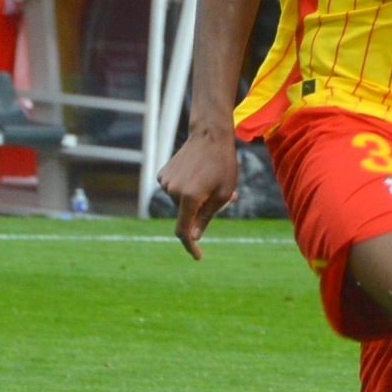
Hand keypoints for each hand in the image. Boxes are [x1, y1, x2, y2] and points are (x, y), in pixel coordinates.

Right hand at [158, 122, 237, 258]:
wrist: (210, 135)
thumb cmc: (222, 165)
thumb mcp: (223, 194)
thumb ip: (206, 217)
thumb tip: (194, 237)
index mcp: (189, 198)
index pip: (184, 231)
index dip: (190, 246)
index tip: (198, 256)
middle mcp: (172, 191)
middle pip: (186, 214)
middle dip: (202, 212)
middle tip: (228, 197)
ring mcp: (166, 182)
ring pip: (181, 202)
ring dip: (196, 199)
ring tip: (212, 181)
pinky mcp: (163, 174)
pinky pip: (176, 191)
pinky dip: (187, 189)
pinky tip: (198, 174)